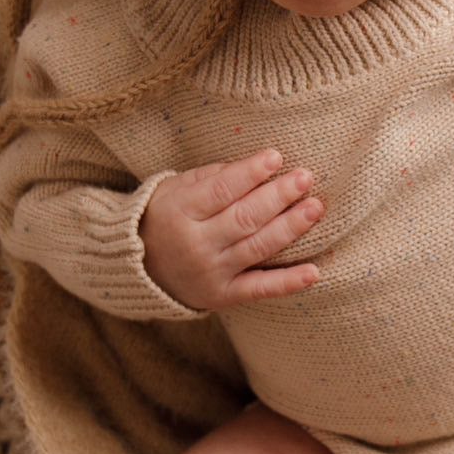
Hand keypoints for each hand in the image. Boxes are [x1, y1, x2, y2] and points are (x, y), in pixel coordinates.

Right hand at [140, 149, 322, 309]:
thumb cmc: (165, 217)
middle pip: (244, 217)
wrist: (138, 268)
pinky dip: (288, 282)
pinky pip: (259, 289)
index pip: (221, 190)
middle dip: (278, 196)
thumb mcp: (175, 189)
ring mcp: (211, 272)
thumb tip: (254, 165)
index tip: (276, 157)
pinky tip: (314, 272)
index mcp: (181, 212)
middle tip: (305, 177)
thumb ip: (212, 177)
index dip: (250, 173)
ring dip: (290, 228)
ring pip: (257, 247)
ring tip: (315, 208)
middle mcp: (196, 244)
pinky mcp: (223, 295)